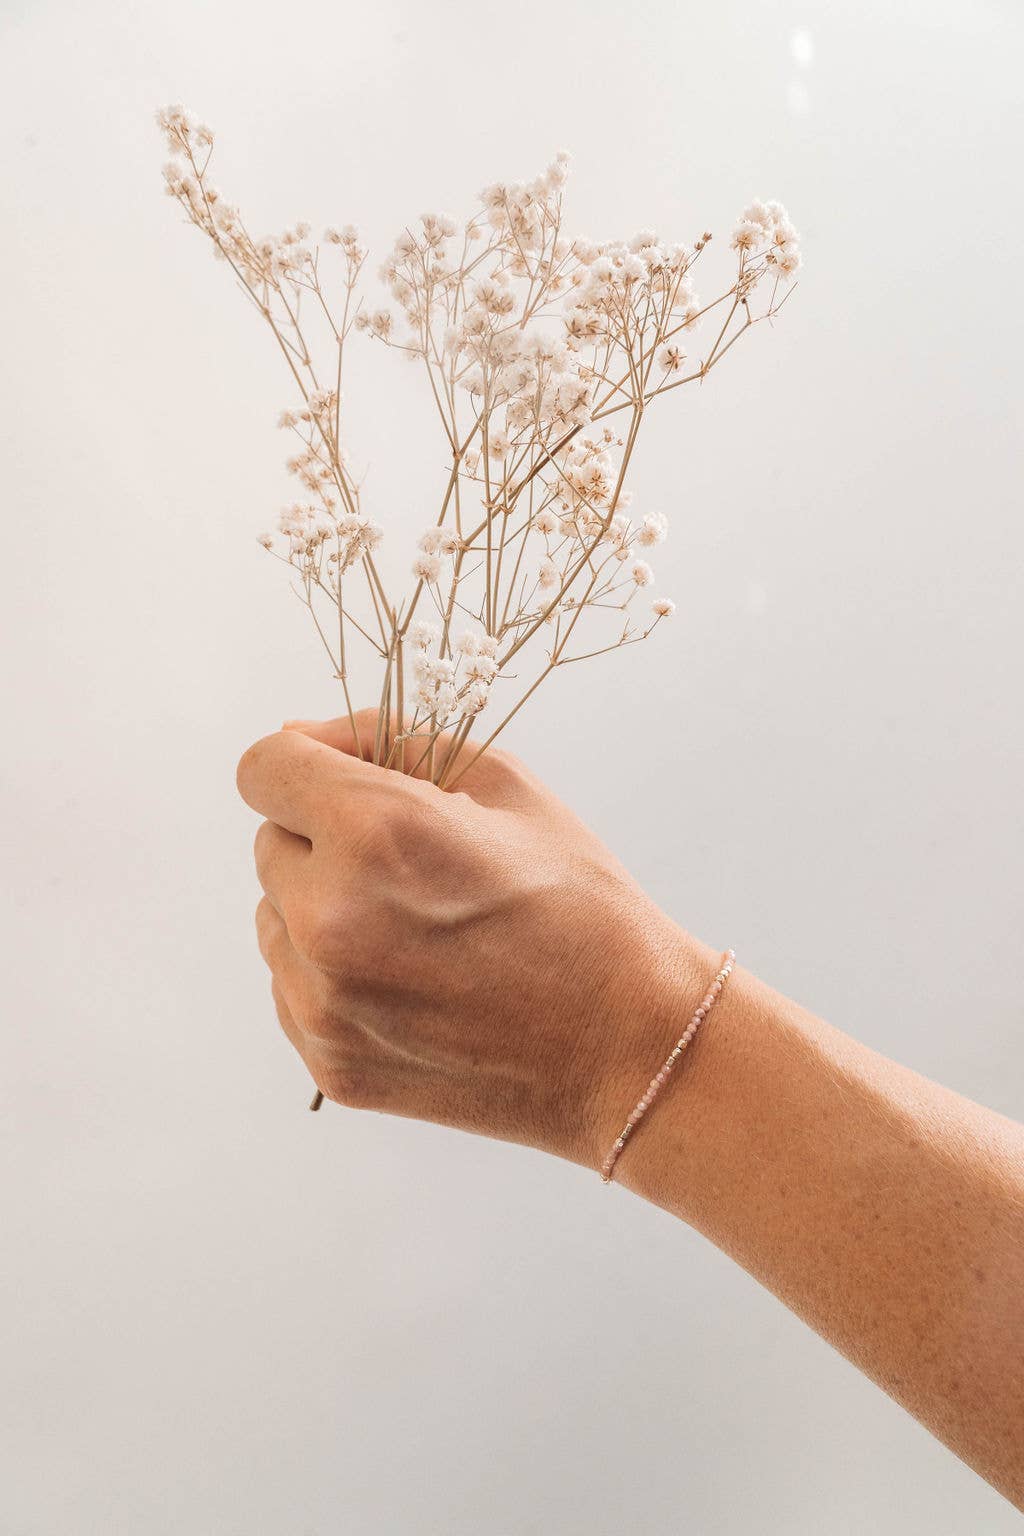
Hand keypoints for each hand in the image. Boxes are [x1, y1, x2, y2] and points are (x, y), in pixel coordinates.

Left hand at [236, 710, 708, 1166]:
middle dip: (323, 840)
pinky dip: (332, 976)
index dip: (301, 765)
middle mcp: (331, 916)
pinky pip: (291, 987)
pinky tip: (411, 982)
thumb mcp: (508, 787)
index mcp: (377, 831)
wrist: (627, 1046)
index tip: (338, 782)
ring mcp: (324, 999)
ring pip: (273, 919)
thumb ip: (393, 742)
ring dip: (320, 910)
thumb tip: (305, 736)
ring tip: (414, 930)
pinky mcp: (327, 1060)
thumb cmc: (580, 906)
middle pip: (269, 843)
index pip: (263, 767)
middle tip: (409, 868)